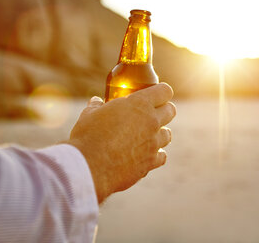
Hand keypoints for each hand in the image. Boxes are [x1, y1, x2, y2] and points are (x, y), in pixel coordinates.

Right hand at [68, 83, 175, 203]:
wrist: (89, 167)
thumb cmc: (87, 136)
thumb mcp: (89, 114)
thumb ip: (96, 106)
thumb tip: (96, 101)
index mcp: (139, 104)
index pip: (164, 91)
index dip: (161, 91)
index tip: (155, 94)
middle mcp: (151, 122)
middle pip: (171, 110)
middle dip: (163, 110)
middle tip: (151, 113)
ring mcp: (153, 143)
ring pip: (168, 134)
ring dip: (159, 133)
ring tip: (146, 135)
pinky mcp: (150, 162)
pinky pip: (162, 156)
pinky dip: (155, 154)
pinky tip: (145, 154)